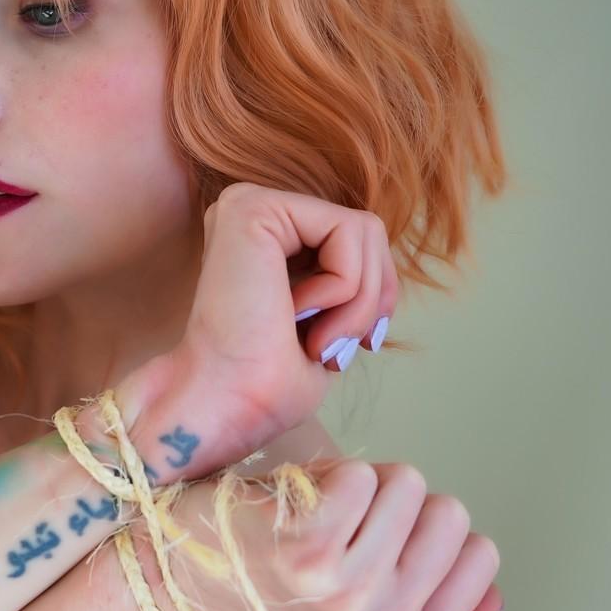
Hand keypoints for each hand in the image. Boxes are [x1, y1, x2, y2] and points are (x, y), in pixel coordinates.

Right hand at [164, 183, 398, 471]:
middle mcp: (254, 214)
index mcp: (267, 241)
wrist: (225, 407)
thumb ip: (351, 286)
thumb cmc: (266, 388)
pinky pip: (347, 231)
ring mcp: (249, 203)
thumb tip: (385, 273)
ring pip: (365, 230)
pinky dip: (344, 287)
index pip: (360, 243)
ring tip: (315, 340)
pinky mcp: (252, 207)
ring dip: (358, 302)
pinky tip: (295, 314)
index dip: (378, 298)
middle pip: (369, 232)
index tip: (349, 349)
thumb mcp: (329, 328)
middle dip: (373, 300)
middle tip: (330, 350)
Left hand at [175, 458, 502, 610]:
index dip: (430, 535)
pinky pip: (363, 475)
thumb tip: (497, 600)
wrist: (186, 573)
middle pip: (450, 515)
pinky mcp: (310, 547)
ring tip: (315, 516)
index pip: (481, 557)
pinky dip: (330, 473)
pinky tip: (293, 504)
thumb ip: (432, 608)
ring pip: (409, 485)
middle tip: (342, 529)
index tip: (379, 551)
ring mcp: (345, 591)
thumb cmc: (276, 581)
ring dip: (364, 484)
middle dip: (400, 505)